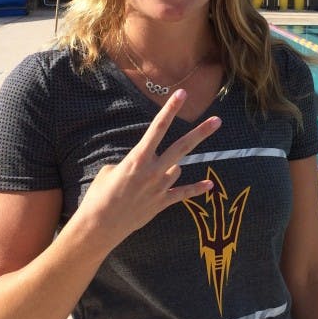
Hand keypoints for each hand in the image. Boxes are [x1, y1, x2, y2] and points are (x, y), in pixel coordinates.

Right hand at [70, 89, 219, 248]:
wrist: (99, 225)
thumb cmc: (100, 194)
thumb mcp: (110, 170)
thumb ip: (134, 162)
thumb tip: (147, 163)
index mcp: (138, 158)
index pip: (158, 128)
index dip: (170, 109)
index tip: (181, 93)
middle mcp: (153, 171)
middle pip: (182, 146)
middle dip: (201, 132)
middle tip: (217, 120)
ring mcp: (160, 188)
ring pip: (177, 169)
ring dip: (170, 169)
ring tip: (147, 180)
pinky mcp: (161, 203)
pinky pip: (183, 193)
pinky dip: (196, 189)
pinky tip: (209, 185)